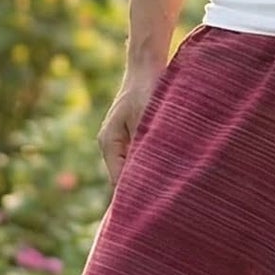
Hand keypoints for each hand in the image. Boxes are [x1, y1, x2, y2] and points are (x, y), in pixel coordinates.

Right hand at [99, 63, 165, 193]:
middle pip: (124, 176)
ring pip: (132, 167)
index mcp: (109, 142)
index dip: (134, 195)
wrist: (146, 65)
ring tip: (165, 190)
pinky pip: (137, 155)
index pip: (118, 180)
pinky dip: (149, 162)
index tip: (151, 209)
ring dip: (146, 174)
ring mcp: (119, 139)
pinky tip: (165, 169)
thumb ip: (146, 146)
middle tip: (160, 206)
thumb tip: (151, 174)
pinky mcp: (130, 133)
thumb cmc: (148, 88)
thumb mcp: (149, 118)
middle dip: (140, 187)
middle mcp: (110, 143)